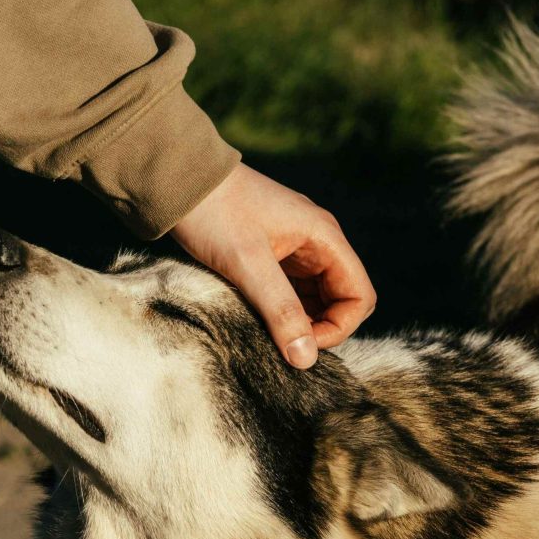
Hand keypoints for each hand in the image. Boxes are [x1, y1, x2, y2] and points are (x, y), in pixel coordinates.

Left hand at [171, 163, 374, 368]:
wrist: (179, 179)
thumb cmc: (214, 213)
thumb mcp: (248, 265)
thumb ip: (280, 311)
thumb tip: (306, 359)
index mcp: (324, 237)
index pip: (359, 295)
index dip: (339, 328)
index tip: (302, 344)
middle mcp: (318, 243)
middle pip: (342, 300)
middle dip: (320, 329)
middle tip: (283, 344)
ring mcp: (296, 249)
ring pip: (316, 300)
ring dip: (300, 322)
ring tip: (268, 333)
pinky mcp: (274, 256)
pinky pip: (292, 293)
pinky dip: (282, 312)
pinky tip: (258, 320)